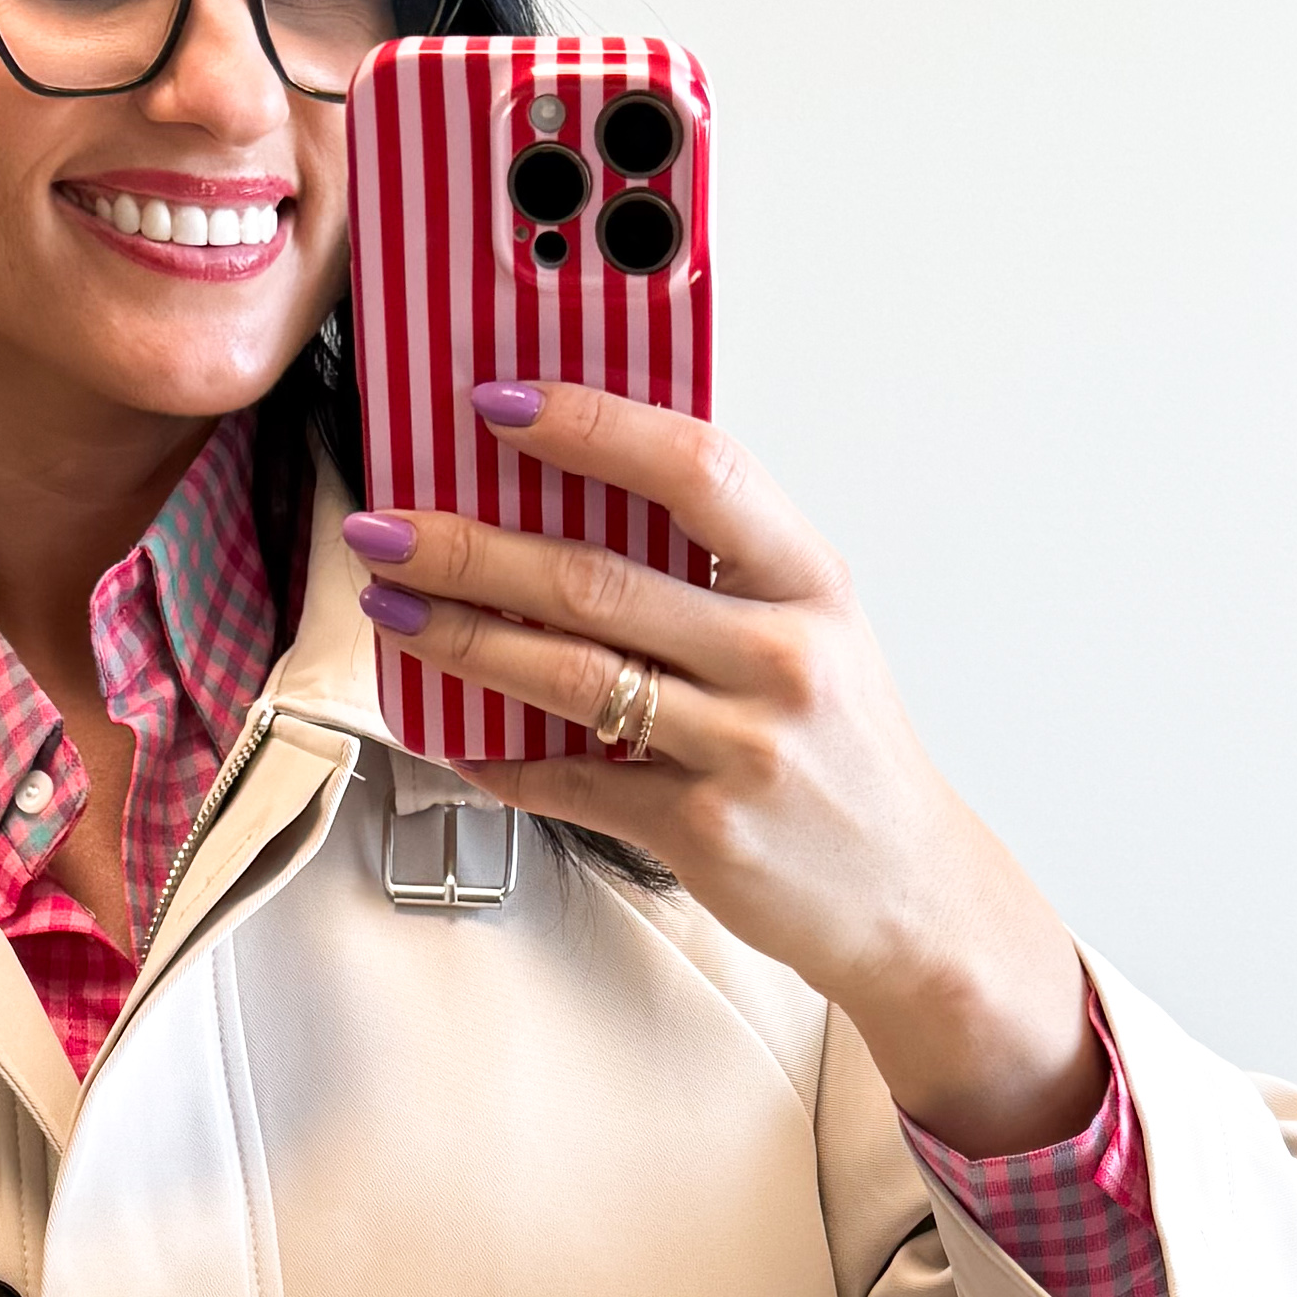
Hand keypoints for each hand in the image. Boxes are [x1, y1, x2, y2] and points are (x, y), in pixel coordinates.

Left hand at [346, 380, 1106, 1156]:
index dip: (591, 426)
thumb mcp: (815, 630)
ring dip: (461, 638)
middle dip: (470, 548)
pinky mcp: (703, 829)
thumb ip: (722, 568)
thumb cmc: (844, 751)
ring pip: (570, 676)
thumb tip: (574, 498)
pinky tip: (450, 735)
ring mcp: (743, 746)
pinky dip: (498, 758)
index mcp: (809, 582)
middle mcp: (782, 657)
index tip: (499, 405)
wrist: (907, 892)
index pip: (696, 469)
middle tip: (390, 527)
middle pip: (597, 580)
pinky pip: (571, 781)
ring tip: (395, 609)